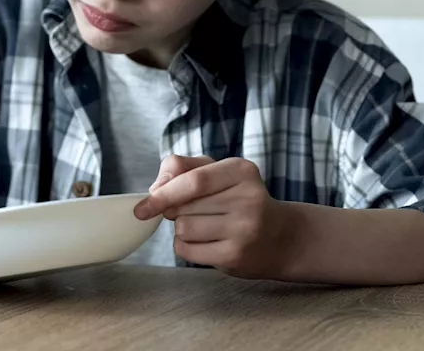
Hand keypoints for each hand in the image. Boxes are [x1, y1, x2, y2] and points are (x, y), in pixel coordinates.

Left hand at [133, 155, 290, 278]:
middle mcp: (248, 198)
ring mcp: (244, 229)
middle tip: (193, 211)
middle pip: (184, 206)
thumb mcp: (219, 173)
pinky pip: (188, 250)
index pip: (193, 181)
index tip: (143, 206)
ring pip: (183, 228)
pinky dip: (187, 246)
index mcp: (242, 171)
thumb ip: (184, 168)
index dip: (164, 193)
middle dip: (174, 210)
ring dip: (182, 229)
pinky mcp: (235, 256)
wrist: (279, 238)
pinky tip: (207, 242)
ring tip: (205, 226)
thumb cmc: (240, 201)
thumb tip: (155, 188)